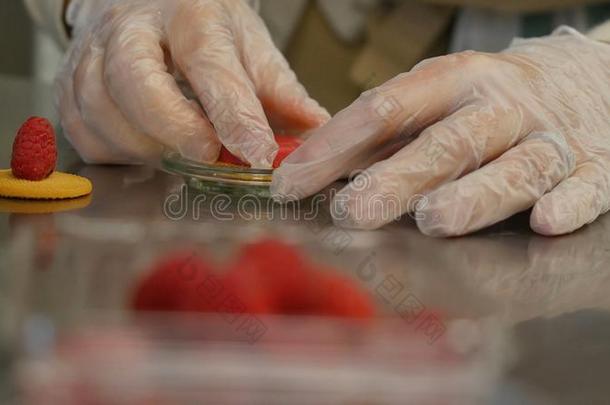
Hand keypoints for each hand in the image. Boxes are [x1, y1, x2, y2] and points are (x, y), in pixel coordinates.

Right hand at [57, 0, 328, 166]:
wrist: (141, 2)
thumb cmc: (199, 27)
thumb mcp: (248, 46)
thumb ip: (282, 92)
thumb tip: (319, 133)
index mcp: (189, 15)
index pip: (211, 67)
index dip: (234, 115)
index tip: (258, 153)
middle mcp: (130, 31)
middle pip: (136, 82)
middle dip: (174, 127)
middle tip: (207, 153)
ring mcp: (92, 58)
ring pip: (103, 113)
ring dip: (147, 146)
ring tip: (180, 147)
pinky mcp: (69, 88)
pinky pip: (86, 135)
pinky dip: (119, 152)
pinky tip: (146, 146)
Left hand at [272, 27, 609, 236]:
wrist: (589, 79)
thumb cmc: (492, 100)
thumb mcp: (437, 98)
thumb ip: (383, 134)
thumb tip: (312, 169)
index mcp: (454, 81)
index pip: (386, 109)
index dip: (336, 146)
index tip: (293, 183)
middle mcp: (501, 106)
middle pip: (446, 142)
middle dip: (396, 178)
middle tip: (352, 212)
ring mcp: (550, 136)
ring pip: (513, 167)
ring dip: (474, 194)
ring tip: (434, 220)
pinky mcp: (595, 166)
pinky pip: (587, 186)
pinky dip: (568, 202)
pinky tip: (545, 222)